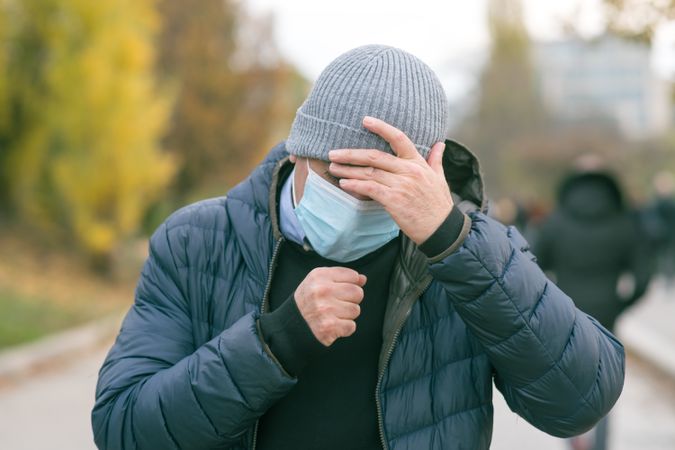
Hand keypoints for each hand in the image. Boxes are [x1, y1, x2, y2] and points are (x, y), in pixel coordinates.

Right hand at [294, 267, 366, 345]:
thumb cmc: (309, 299)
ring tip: (333, 314)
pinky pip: (351, 326)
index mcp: (320, 276)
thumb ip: (342, 277)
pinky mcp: (329, 327)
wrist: (292, 322)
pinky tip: (333, 324)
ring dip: (347, 314)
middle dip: (351, 300)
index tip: (341, 290)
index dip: (351, 284)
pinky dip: (344, 328)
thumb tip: (363, 279)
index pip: (353, 276)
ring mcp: (325, 309)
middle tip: (338, 303)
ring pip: (356, 310)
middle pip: (358, 293)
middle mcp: (322, 291)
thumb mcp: (320, 281)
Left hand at [328, 116, 452, 244]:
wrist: (442, 229)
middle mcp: (409, 171)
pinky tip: (344, 183)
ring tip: (333, 167)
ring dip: (348, 170)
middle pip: (375, 156)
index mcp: (418, 163)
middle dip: (351, 154)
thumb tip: (439, 144)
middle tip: (333, 153)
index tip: (366, 120)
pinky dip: (355, 185)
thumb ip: (435, 160)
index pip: (399, 138)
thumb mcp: (439, 178)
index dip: (382, 127)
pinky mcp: (394, 200)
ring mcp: (401, 185)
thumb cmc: (439, 205)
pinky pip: (370, 189)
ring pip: (369, 172)